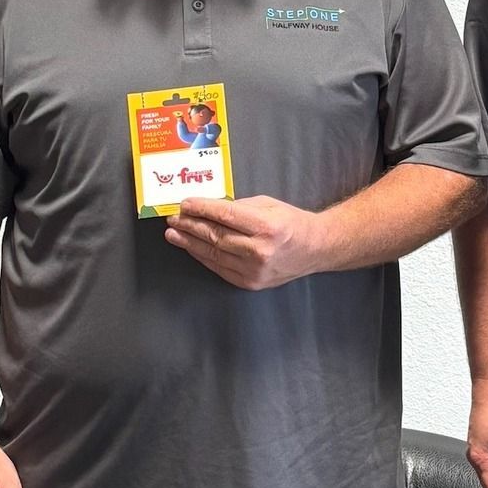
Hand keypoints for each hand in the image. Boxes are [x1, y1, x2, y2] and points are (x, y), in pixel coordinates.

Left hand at [165, 195, 324, 289]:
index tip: (184, 204)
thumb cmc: (291, 223)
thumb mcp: (268, 205)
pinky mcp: (250, 283)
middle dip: (190, 226)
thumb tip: (207, 208)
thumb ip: (239, 207)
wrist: (314, 249)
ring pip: (213, 254)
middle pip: (216, 236)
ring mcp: (254, 270)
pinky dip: (203, 257)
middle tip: (173, 219)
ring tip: (173, 233)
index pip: (225, 215)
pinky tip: (191, 248)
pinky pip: (219, 268)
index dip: (201, 209)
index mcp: (267, 226)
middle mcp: (260, 250)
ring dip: (190, 243)